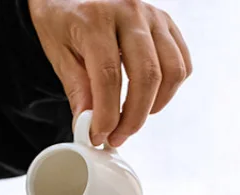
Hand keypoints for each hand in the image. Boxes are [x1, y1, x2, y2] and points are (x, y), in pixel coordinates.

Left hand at [27, 0, 191, 147]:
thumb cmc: (61, 17)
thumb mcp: (58, 51)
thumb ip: (77, 88)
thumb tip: (89, 126)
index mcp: (95, 18)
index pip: (108, 76)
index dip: (106, 115)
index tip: (99, 136)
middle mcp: (129, 11)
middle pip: (147, 76)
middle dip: (133, 118)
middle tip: (117, 137)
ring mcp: (152, 15)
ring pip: (172, 71)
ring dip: (155, 105)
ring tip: (133, 118)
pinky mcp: (166, 22)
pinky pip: (182, 61)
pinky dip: (170, 87)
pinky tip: (149, 98)